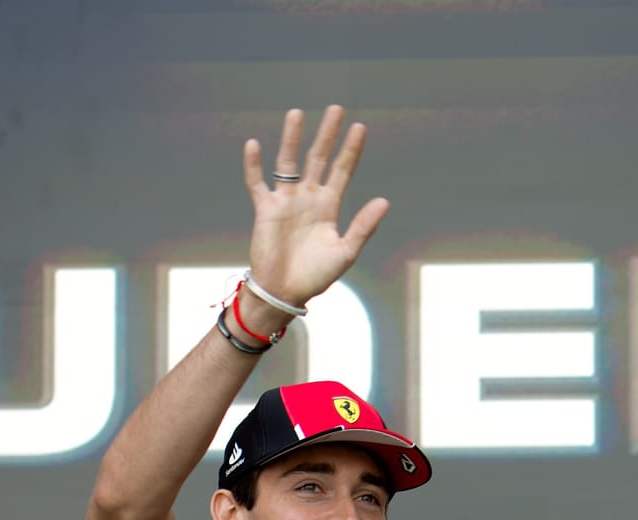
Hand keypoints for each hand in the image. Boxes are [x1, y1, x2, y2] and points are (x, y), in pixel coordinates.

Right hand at [243, 106, 389, 310]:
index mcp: (328, 206)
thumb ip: (363, 226)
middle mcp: (308, 198)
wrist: (285, 292)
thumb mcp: (345, 251)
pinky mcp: (265, 210)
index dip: (351, 150)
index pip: (342, 170)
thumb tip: (384, 200)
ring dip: (292, 138)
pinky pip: (257, 183)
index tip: (360, 127)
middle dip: (327, 134)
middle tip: (336, 109)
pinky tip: (254, 145)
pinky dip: (253, 165)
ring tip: (297, 113)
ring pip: (288, 162)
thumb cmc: (316, 275)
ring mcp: (286, 201)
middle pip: (318, 158)